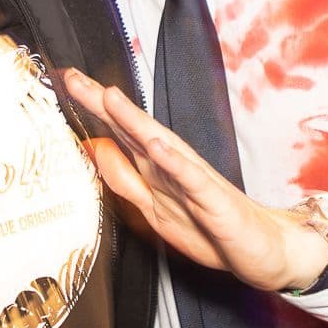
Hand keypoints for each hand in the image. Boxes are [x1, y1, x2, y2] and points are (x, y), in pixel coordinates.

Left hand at [61, 68, 327, 292]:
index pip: (119, 133)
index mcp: (156, 169)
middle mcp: (172, 167)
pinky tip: (159, 146)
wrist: (263, 250)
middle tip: (74, 77)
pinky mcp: (215, 202)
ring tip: (110, 97)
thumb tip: (94, 149)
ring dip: (134, 122)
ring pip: (160, 146)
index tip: (64, 82)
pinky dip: (175, 163)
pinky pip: (192, 180)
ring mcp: (194, 181)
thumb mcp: (154, 208)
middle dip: (103, 103)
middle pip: (133, 129)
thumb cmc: (210, 227)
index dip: (91, 109)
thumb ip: (125, 179)